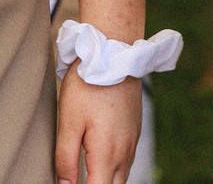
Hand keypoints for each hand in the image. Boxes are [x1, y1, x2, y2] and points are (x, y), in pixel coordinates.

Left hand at [56, 67, 141, 183]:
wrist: (114, 52)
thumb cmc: (88, 84)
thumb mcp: (68, 122)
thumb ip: (65, 159)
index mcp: (107, 152)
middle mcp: (125, 149)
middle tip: (82, 179)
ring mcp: (133, 138)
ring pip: (123, 174)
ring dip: (108, 180)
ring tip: (91, 175)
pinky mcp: (136, 127)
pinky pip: (128, 158)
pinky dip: (116, 167)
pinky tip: (104, 160)